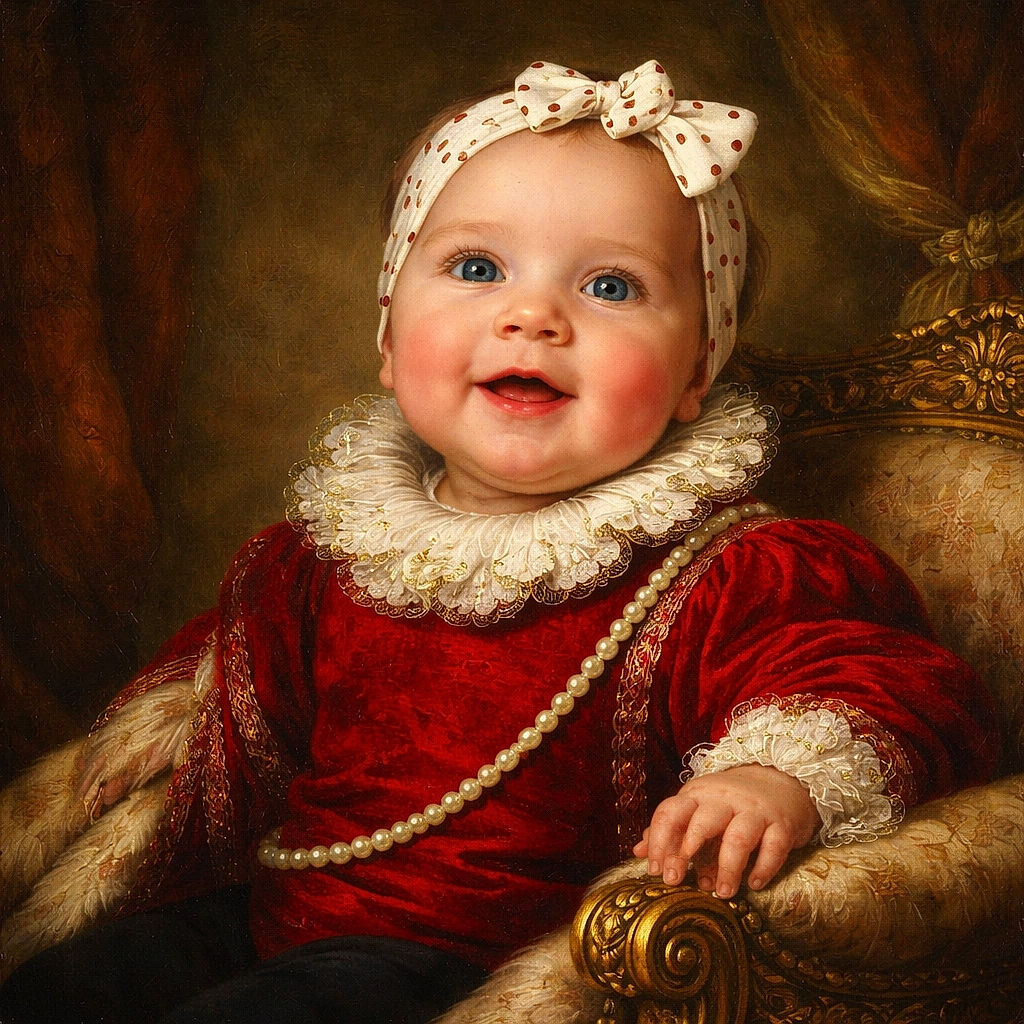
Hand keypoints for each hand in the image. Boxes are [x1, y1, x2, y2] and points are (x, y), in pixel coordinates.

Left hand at [633, 765, 820, 897]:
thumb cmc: (731, 801)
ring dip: (727, 868)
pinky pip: (773, 846)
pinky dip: (763, 868)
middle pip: (702, 821)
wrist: (781, 778)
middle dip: (686, 852)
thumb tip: (638, 852)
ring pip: (738, 837)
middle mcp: (724, 799)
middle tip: (676, 881)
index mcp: (697, 794)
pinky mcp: (782, 823)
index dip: (660, 842)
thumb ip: (670, 828)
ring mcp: (754, 810)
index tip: (656, 871)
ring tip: (722, 892)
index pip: (672, 812)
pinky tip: (754, 884)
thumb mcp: (697, 806)